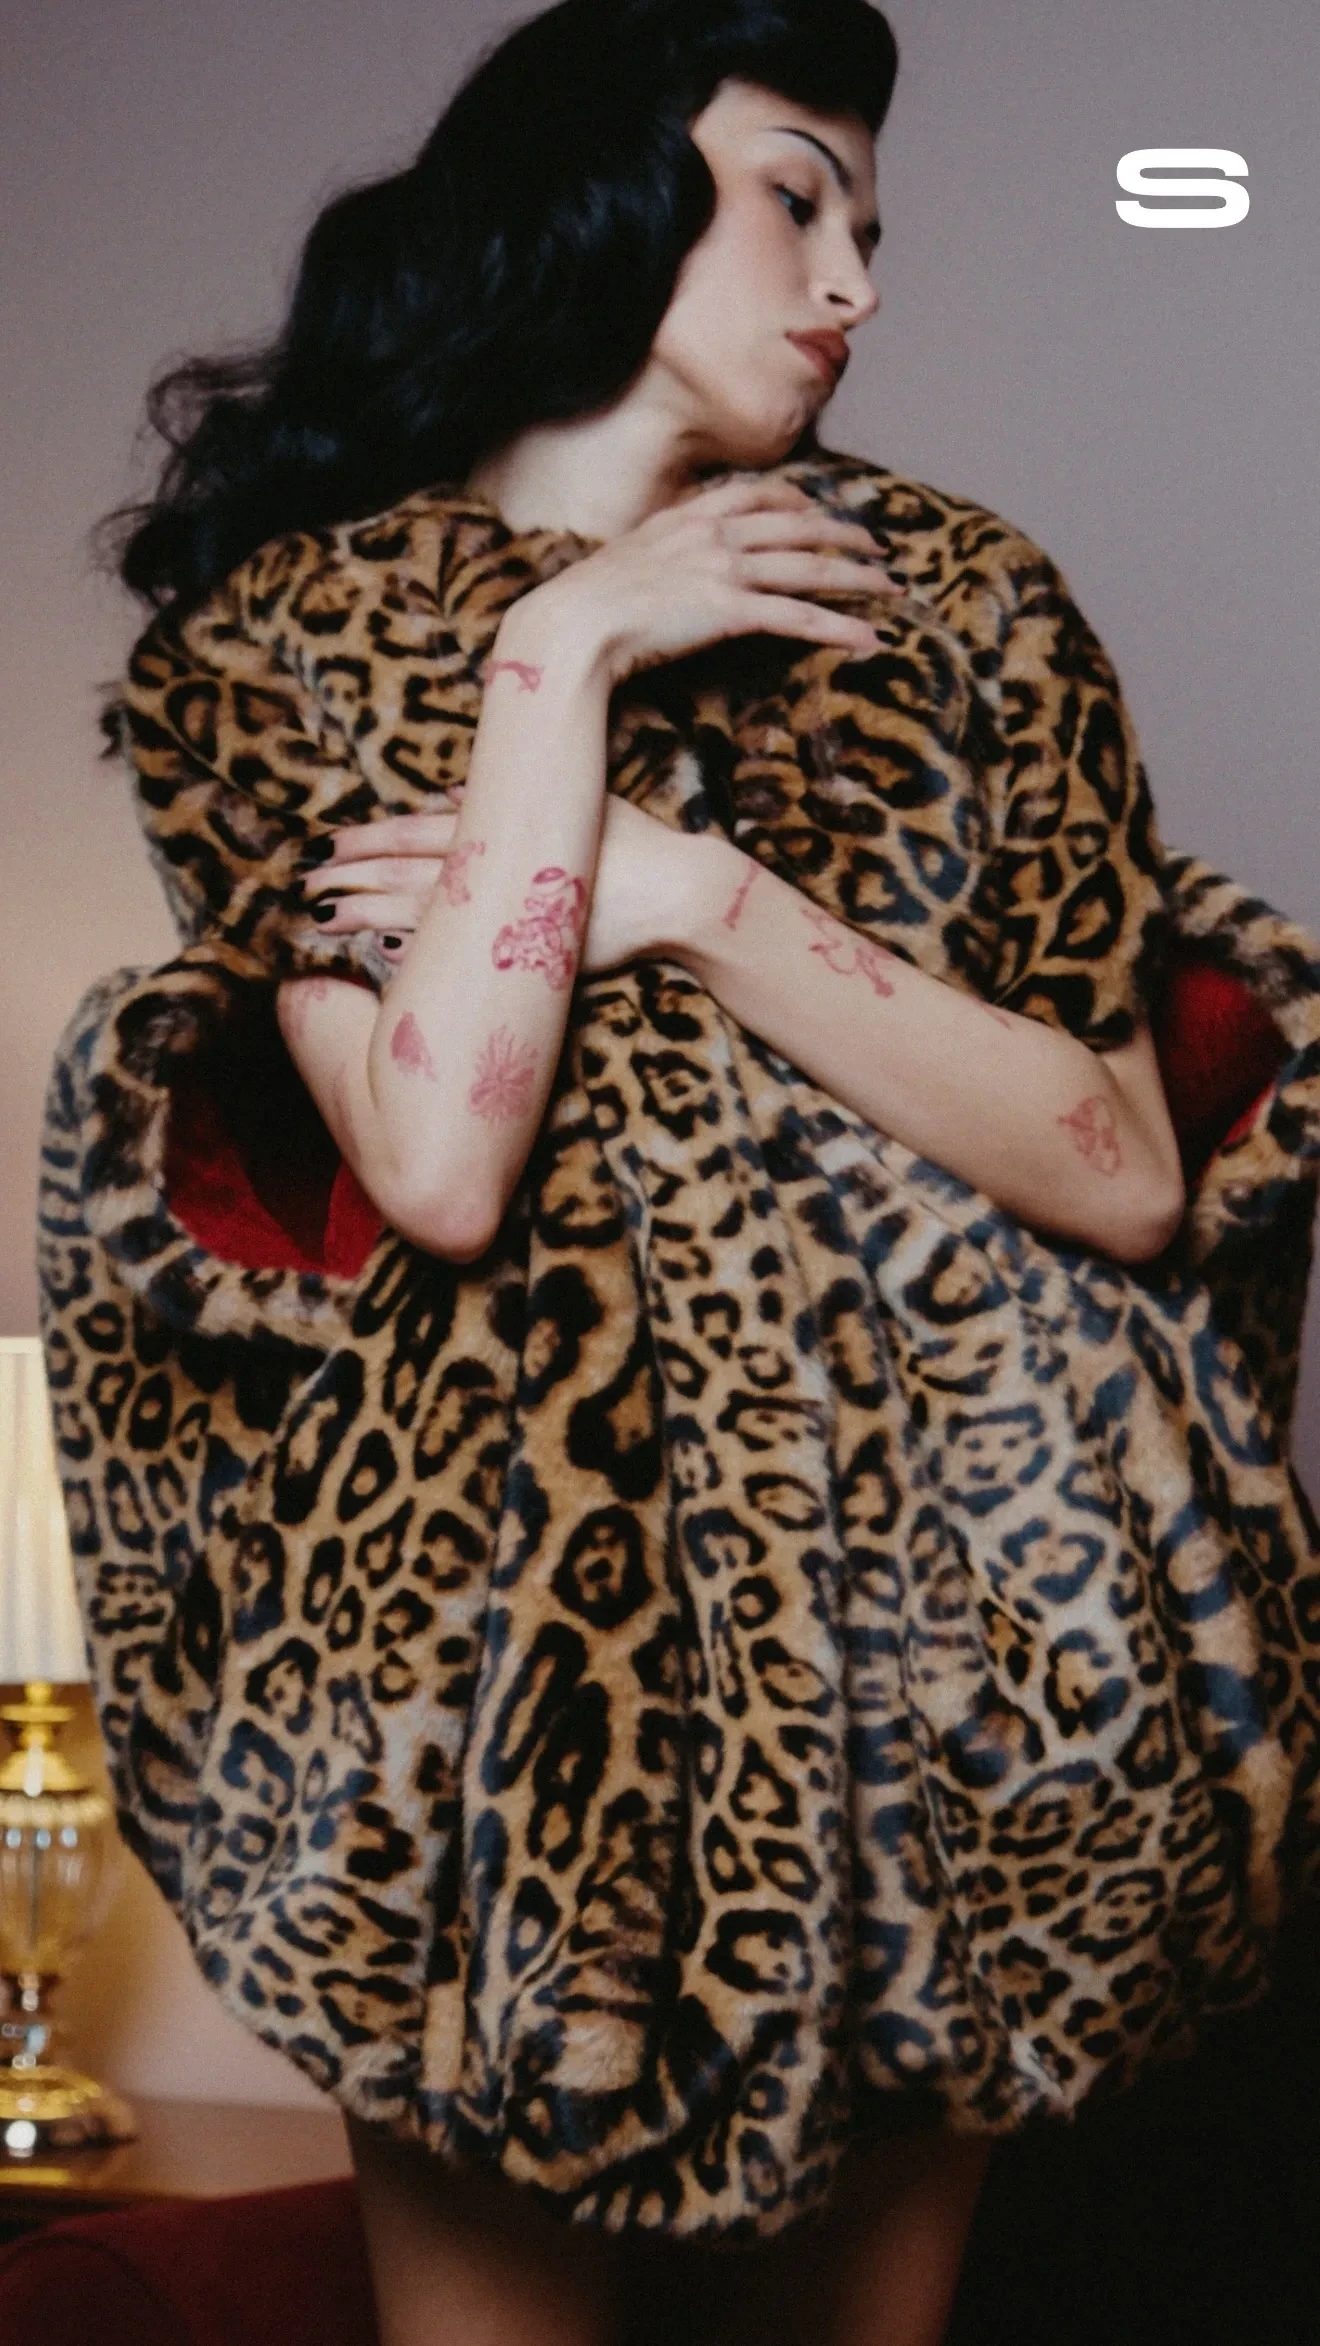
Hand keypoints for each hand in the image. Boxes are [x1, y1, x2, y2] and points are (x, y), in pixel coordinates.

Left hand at [299, 789, 699, 975]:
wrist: (682, 896)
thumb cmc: (638, 847)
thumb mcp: (576, 807)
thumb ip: (511, 803)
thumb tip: (450, 793)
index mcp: (505, 832)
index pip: (417, 832)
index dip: (368, 840)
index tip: (327, 846)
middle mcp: (500, 871)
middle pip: (406, 872)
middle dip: (352, 879)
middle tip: (304, 886)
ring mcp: (510, 915)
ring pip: (420, 913)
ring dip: (366, 915)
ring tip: (320, 921)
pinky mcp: (526, 954)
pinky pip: (459, 957)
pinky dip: (413, 953)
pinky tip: (374, 955)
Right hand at [494, 470, 901, 687]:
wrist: (571, 624)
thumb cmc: (582, 605)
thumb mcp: (619, 564)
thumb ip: (650, 558)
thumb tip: (653, 572)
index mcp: (686, 517)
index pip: (755, 495)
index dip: (795, 501)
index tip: (816, 509)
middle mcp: (713, 535)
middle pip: (797, 526)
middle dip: (844, 534)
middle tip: (876, 547)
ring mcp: (724, 570)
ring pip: (809, 568)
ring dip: (856, 578)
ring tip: (890, 588)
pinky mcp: (731, 611)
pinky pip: (799, 618)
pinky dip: (840, 628)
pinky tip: (870, 640)